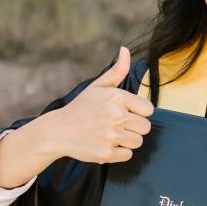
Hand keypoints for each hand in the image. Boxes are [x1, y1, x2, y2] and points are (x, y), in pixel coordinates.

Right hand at [48, 46, 153, 163]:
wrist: (58, 131)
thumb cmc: (81, 107)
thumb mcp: (98, 87)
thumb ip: (117, 71)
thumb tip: (126, 50)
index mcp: (117, 98)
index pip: (148, 110)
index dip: (139, 112)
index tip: (127, 112)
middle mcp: (116, 116)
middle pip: (145, 127)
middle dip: (134, 127)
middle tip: (117, 125)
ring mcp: (111, 136)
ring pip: (138, 142)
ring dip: (127, 140)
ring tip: (110, 134)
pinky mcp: (106, 153)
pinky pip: (127, 155)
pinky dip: (118, 152)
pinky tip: (105, 144)